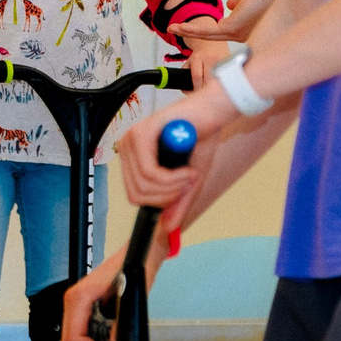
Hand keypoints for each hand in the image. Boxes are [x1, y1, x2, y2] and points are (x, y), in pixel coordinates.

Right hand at [58, 249, 130, 340]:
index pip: (73, 338)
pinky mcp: (86, 308)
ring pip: (74, 340)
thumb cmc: (135, 266)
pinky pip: (81, 333)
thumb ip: (120, 324)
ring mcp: (78, 305)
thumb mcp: (130, 298)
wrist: (140, 254)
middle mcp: (74, 301)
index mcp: (79, 297)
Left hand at [113, 89, 233, 211]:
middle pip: (136, 194)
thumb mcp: (188, 179)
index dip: (161, 201)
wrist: (213, 113)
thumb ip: (177, 202)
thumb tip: (167, 227)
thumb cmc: (201, 139)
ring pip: (143, 185)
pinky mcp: (141, 134)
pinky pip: (150, 172)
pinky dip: (173, 178)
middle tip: (188, 183)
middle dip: (167, 196)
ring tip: (190, 175)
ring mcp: (131, 140)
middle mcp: (128, 148)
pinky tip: (188, 170)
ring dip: (173, 186)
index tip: (182, 191)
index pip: (135, 196)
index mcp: (134, 158)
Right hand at [172, 0, 272, 44]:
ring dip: (188, 31)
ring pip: (208, 34)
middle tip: (175, 29)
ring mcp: (238, 34)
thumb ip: (239, 2)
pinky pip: (208, 30)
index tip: (193, 25)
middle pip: (212, 35)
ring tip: (172, 28)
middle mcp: (242, 34)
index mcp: (247, 28)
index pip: (222, 29)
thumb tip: (232, 3)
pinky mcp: (232, 29)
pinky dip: (192, 29)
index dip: (206, 28)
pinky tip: (180, 27)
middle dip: (193, 32)